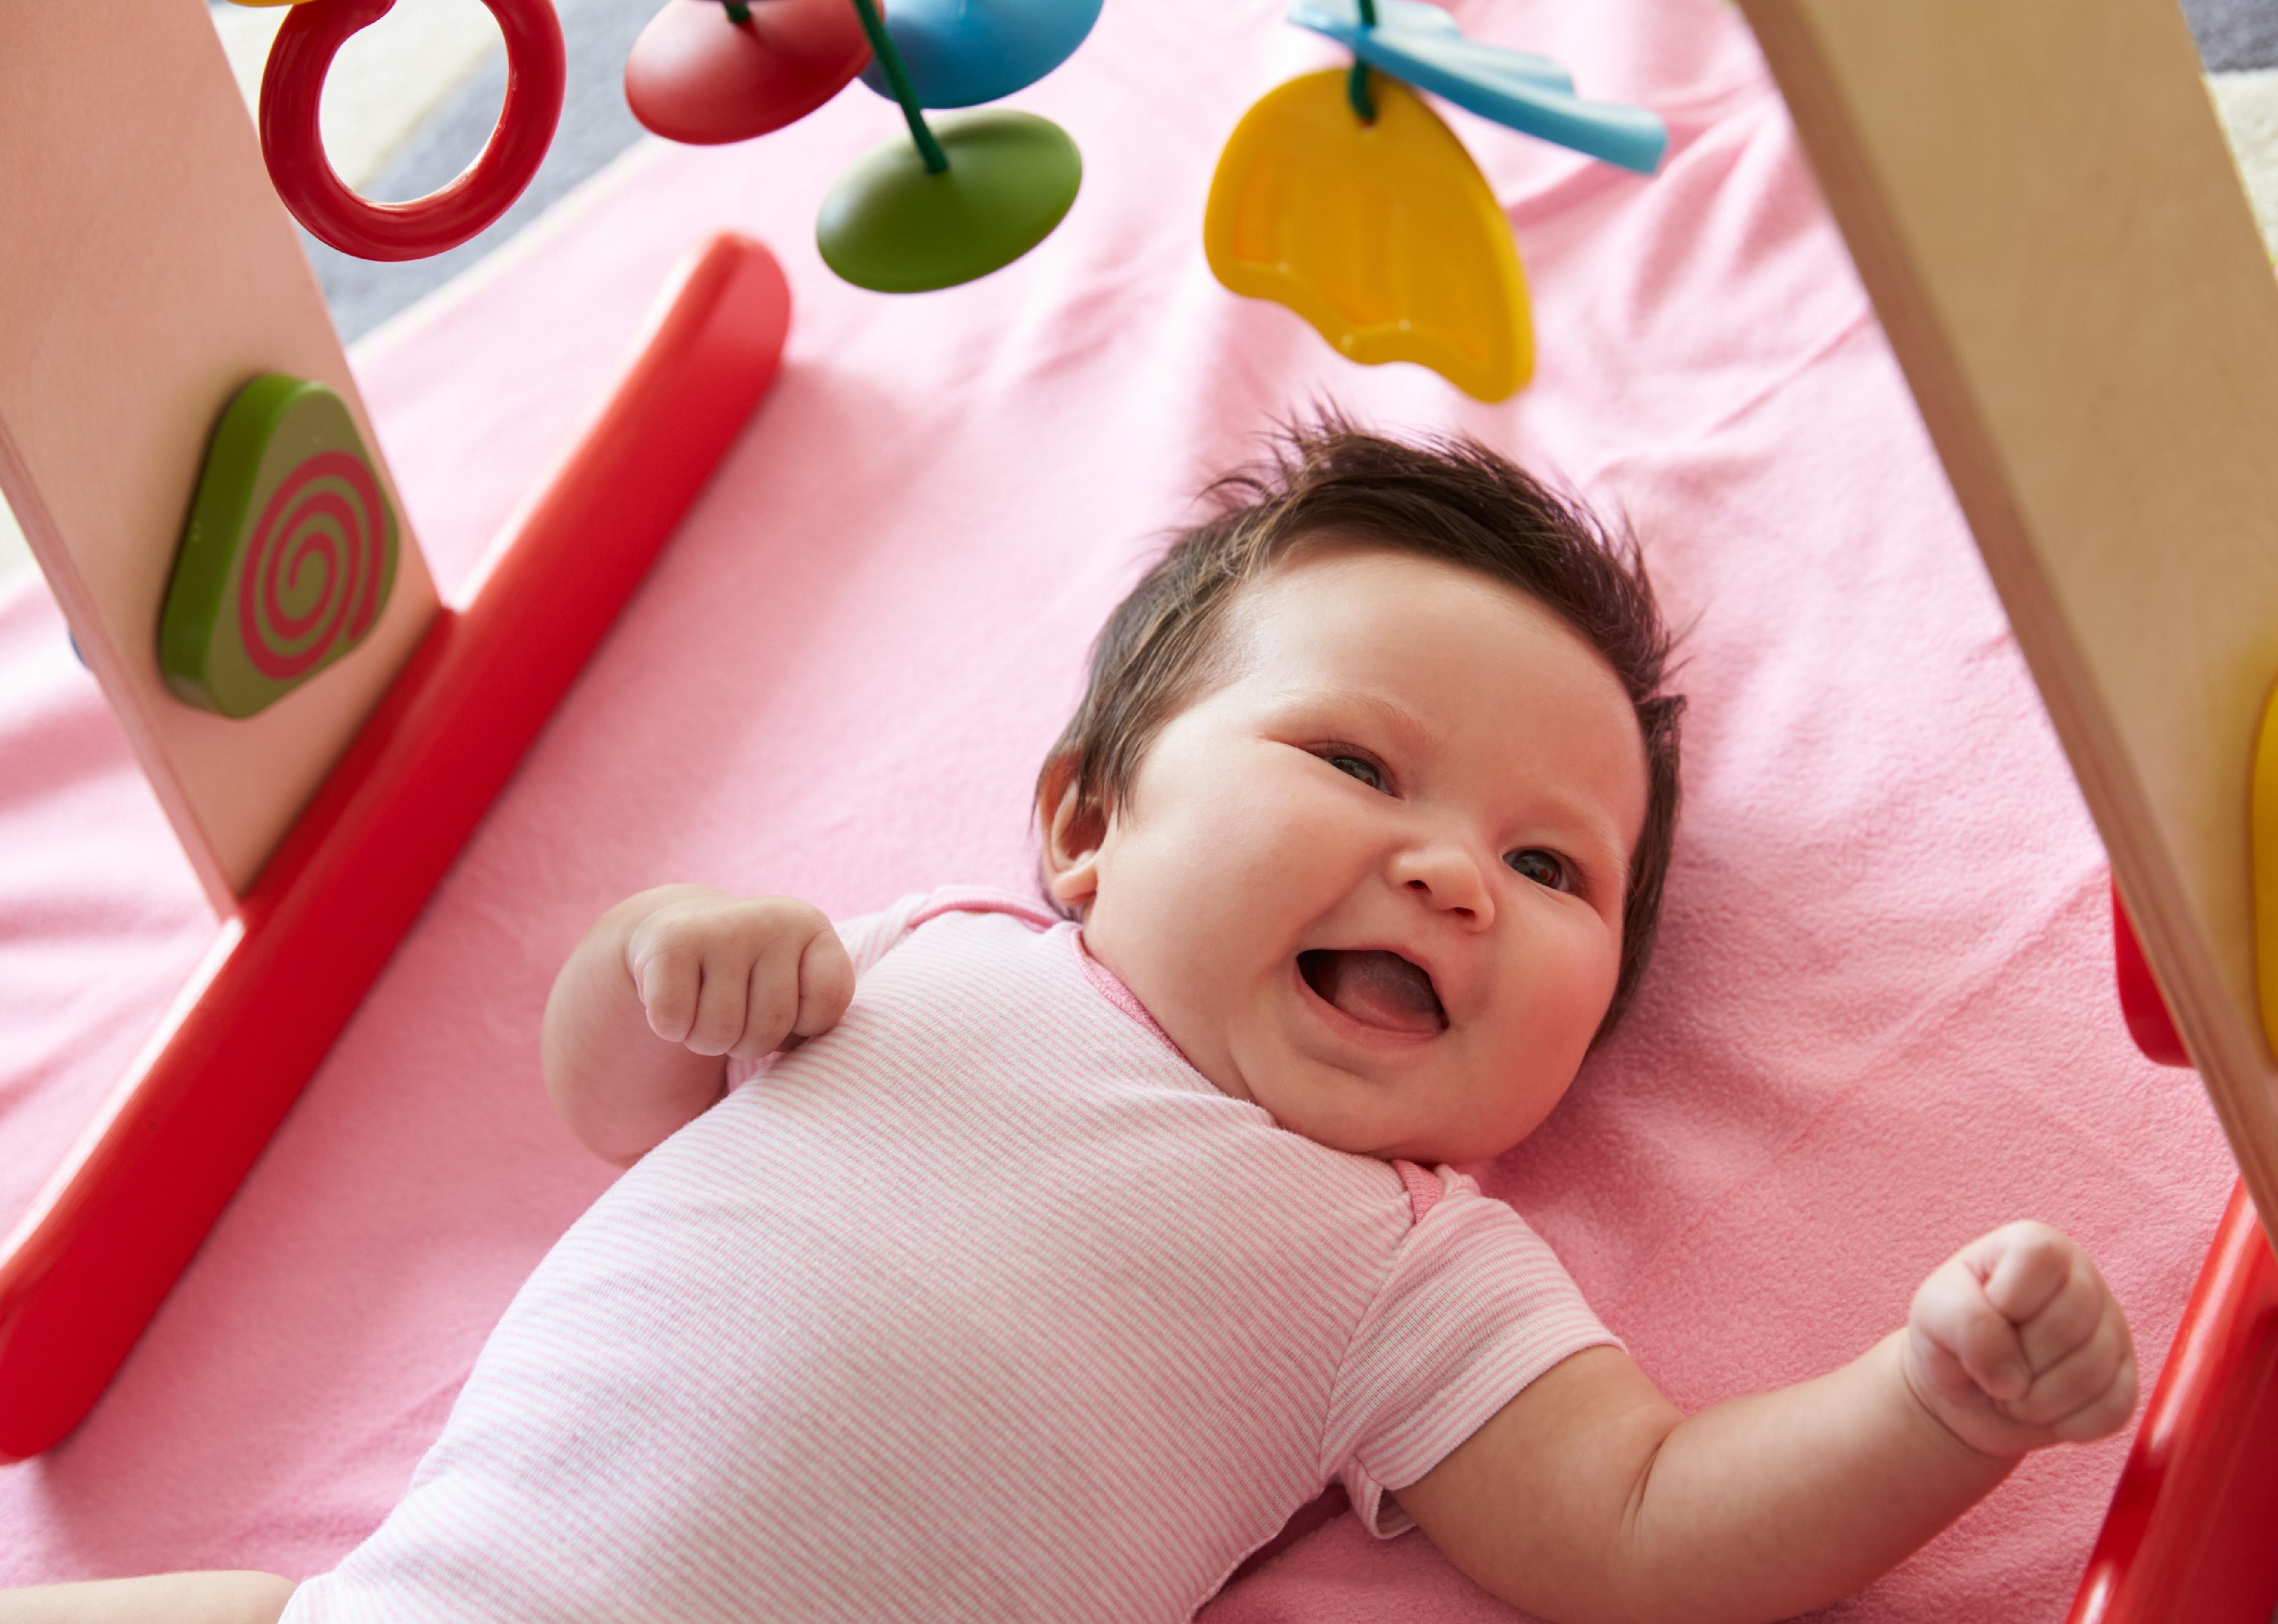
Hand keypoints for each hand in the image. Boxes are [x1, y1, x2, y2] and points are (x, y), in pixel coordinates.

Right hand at [621, 889, 853, 1060]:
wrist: (678, 928)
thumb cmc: (747, 976)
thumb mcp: (793, 987)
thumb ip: (815, 1018)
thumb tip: (812, 1072)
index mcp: (810, 926)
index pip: (829, 998)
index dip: (806, 1022)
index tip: (789, 1007)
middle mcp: (771, 919)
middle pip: (772, 1026)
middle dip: (749, 1041)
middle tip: (736, 1013)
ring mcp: (721, 928)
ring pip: (722, 1033)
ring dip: (708, 1040)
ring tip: (705, 1008)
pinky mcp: (672, 943)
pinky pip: (674, 1021)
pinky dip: (671, 1027)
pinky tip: (676, 1000)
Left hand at [1903, 1221, 2136, 1456]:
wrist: (1964, 1394)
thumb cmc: (1949, 1338)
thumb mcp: (1935, 1313)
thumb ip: (1967, 1323)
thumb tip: (2013, 1377)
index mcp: (2037, 1245)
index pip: (2040, 1260)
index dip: (2006, 1301)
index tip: (1985, 1313)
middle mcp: (2084, 1280)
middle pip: (2067, 1325)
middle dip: (2016, 1360)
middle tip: (1993, 1364)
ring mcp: (2113, 1332)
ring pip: (2090, 1374)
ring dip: (2034, 1401)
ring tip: (2012, 1390)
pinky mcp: (2125, 1382)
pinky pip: (2111, 1412)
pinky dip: (2064, 1424)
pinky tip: (2043, 1409)